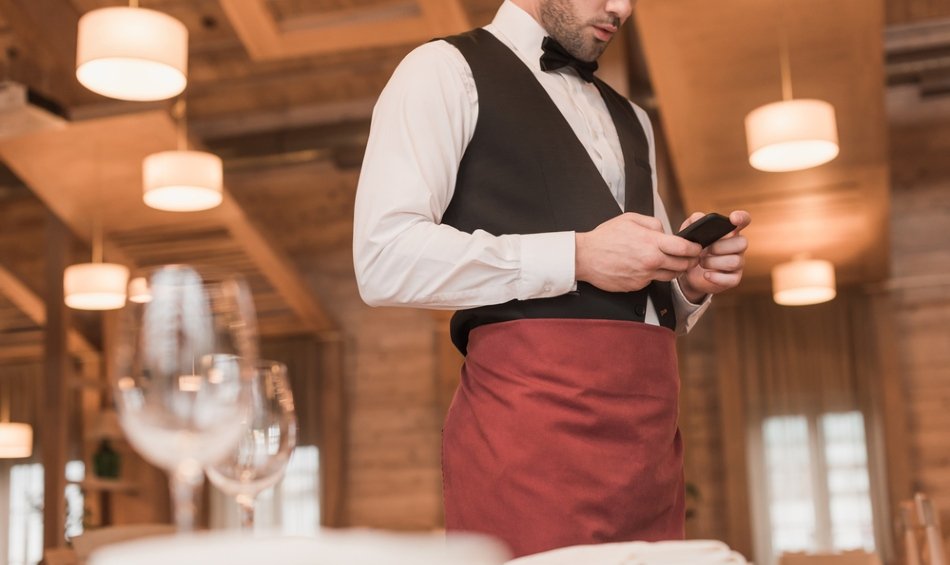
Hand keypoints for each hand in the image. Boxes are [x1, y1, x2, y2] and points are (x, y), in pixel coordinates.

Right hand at [576, 213, 701, 292]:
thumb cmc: (604, 237)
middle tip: (688, 256)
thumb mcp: (630, 219)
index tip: (696, 247)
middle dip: (689, 260)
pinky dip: (653, 274)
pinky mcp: (637, 286)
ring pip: (671, 276)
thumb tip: (666, 232)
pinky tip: (645, 266)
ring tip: (668, 261)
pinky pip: (653, 280)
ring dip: (674, 269)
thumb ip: (653, 224)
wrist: (585, 257)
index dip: (695, 248)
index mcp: (652, 243)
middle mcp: (651, 261)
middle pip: (683, 265)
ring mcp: (644, 276)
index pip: (685, 248)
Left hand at [677, 210, 750, 302]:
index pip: (744, 220)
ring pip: (735, 261)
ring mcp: (738, 263)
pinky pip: (731, 279)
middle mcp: (737, 246)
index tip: (733, 218)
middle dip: (720, 246)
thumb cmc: (694, 249)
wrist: (689, 274)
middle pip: (742, 242)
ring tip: (701, 262)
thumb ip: (693, 222)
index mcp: (730, 231)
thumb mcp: (690, 234)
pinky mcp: (733, 279)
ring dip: (714, 262)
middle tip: (705, 249)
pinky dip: (716, 277)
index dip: (742, 217)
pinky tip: (706, 275)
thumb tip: (699, 218)